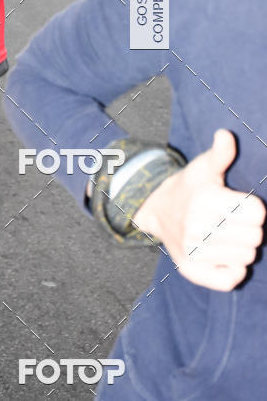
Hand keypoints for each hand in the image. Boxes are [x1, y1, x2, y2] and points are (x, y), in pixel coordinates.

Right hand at [135, 130, 264, 290]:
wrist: (157, 209)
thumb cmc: (191, 187)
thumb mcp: (204, 167)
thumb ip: (220, 153)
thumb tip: (226, 135)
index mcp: (205, 199)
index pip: (258, 213)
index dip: (253, 208)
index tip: (237, 204)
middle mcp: (196, 226)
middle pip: (256, 237)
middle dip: (249, 228)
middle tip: (230, 221)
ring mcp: (193, 251)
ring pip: (247, 258)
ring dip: (241, 248)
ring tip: (224, 236)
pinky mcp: (191, 271)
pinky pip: (232, 279)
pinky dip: (233, 269)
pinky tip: (223, 255)